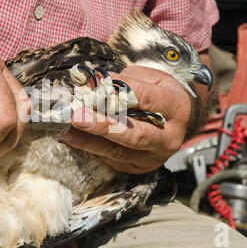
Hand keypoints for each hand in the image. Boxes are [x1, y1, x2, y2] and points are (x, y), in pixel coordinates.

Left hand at [59, 66, 191, 173]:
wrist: (180, 122)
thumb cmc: (162, 95)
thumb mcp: (153, 79)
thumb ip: (126, 80)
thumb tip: (95, 81)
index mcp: (176, 108)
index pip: (147, 99)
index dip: (119, 90)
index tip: (95, 83)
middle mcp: (168, 138)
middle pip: (134, 134)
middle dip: (103, 126)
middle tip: (77, 116)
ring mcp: (153, 157)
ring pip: (118, 152)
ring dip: (88, 140)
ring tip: (66, 130)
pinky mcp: (138, 168)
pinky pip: (110, 159)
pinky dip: (89, 147)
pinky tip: (71, 138)